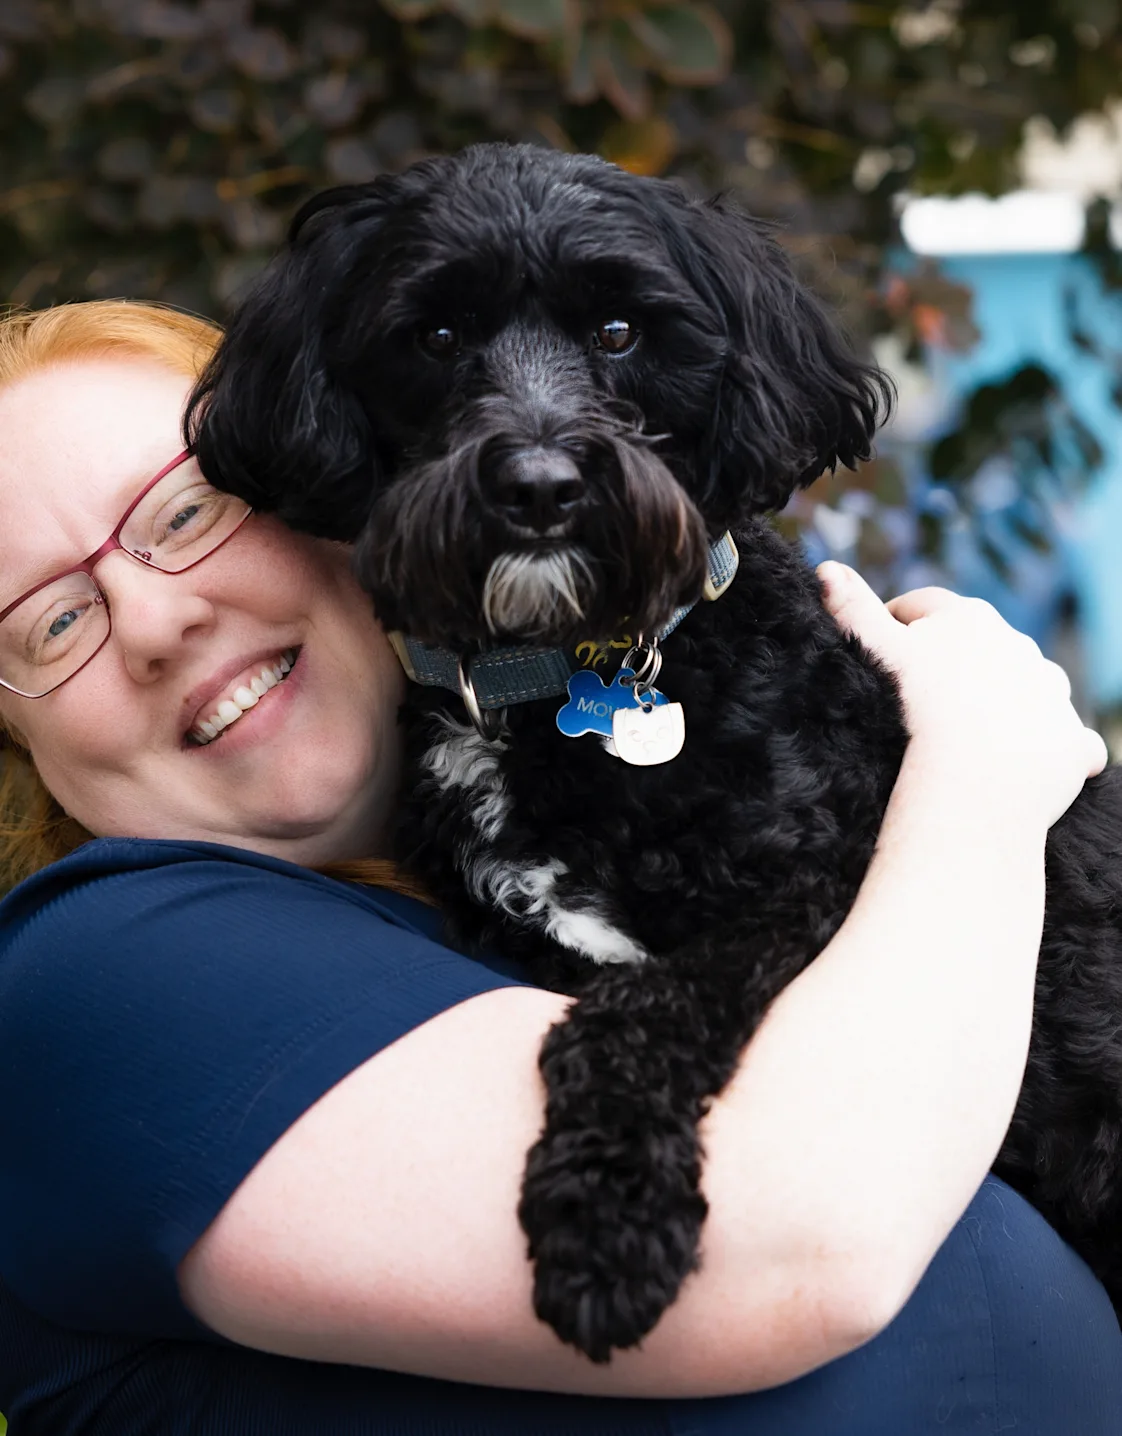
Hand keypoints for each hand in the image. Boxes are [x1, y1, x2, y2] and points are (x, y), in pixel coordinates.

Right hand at [818, 562, 1107, 829]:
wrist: (977, 774)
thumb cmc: (919, 708)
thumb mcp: (877, 652)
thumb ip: (852, 609)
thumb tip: (824, 569)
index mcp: (969, 617)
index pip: (924, 606)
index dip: (897, 623)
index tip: (880, 647)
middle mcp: (1018, 644)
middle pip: (980, 644)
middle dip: (955, 661)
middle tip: (921, 697)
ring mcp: (1049, 692)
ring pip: (1029, 685)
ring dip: (1008, 699)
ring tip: (974, 732)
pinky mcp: (1071, 739)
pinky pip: (1069, 740)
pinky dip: (1052, 746)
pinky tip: (1030, 763)